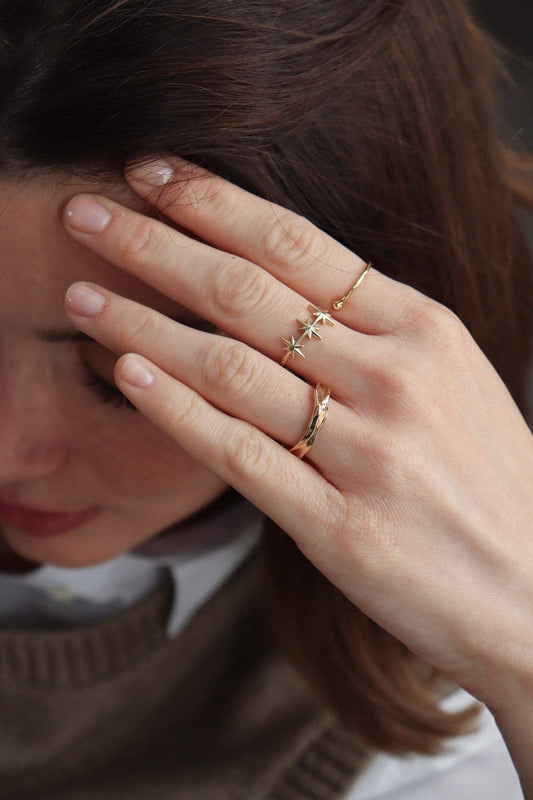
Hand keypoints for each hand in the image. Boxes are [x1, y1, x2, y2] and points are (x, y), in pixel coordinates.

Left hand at [62, 158, 532, 709]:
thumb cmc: (487, 478)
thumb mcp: (450, 376)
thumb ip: (373, 331)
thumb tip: (279, 284)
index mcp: (423, 329)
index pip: (298, 243)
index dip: (212, 201)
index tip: (149, 173)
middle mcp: (394, 379)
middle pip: (249, 291)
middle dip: (154, 245)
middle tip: (86, 216)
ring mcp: (367, 453)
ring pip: (230, 367)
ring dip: (143, 325)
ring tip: (82, 297)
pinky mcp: (340, 527)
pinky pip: (240, 454)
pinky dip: (176, 410)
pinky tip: (126, 374)